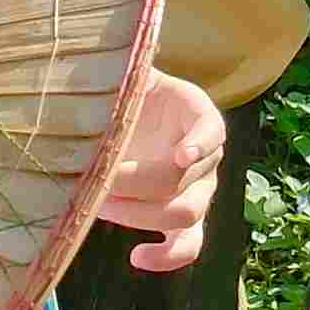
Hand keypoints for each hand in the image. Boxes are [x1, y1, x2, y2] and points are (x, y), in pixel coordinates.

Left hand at [96, 63, 226, 268]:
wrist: (134, 120)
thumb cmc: (131, 96)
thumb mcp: (131, 76)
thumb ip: (127, 68)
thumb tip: (118, 51)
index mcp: (199, 116)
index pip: (210, 130)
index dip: (200, 143)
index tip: (180, 154)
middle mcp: (207, 157)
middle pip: (184, 181)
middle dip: (138, 185)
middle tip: (98, 181)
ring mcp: (199, 191)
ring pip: (185, 214)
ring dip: (139, 215)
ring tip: (100, 207)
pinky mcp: (185, 220)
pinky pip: (189, 245)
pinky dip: (167, 258)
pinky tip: (137, 257)